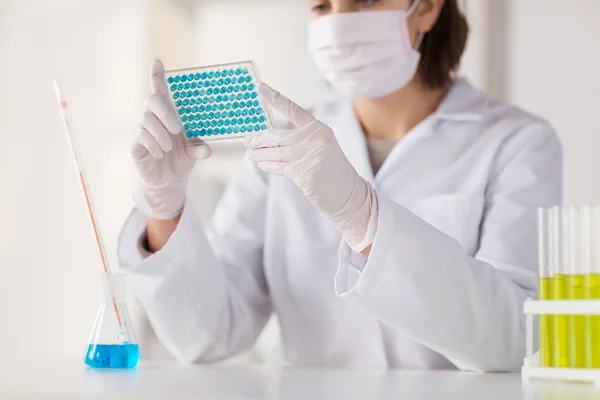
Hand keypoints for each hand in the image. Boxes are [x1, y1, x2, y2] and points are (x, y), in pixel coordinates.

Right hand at [131, 59, 211, 219]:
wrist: (167, 181)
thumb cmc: (180, 159)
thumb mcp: (193, 154)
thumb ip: (199, 149)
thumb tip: (207, 150)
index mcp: (168, 114)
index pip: (160, 90)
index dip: (157, 75)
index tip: (157, 61)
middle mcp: (153, 117)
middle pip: (151, 101)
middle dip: (165, 112)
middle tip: (178, 128)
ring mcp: (142, 129)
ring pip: (146, 120)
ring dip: (161, 134)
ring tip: (169, 148)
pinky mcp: (135, 143)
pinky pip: (140, 137)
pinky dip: (153, 145)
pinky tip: (160, 153)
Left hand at [246, 84, 377, 250]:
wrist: (349, 194)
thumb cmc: (334, 172)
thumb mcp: (322, 148)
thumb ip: (301, 142)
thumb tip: (271, 140)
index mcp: (319, 129)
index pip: (293, 109)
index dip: (275, 98)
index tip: (260, 88)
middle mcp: (313, 139)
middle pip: (277, 136)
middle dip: (258, 139)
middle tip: (246, 139)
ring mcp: (307, 155)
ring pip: (273, 153)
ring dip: (258, 154)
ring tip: (250, 153)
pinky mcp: (302, 172)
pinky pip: (277, 166)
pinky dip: (267, 165)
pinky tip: (261, 163)